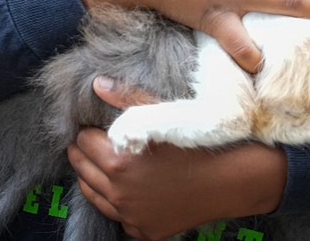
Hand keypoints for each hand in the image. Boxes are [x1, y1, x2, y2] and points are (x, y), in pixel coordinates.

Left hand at [66, 77, 285, 239]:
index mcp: (118, 162)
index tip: (93, 125)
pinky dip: (116, 201)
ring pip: (93, 194)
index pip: (82, 142)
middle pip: (82, 169)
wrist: (228, 180)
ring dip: (95, 176)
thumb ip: (125, 99)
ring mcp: (130, 216)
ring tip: (103, 161)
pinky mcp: (143, 231)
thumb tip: (97, 83)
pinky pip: (117, 215)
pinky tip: (125, 187)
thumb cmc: (195, 142)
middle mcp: (120, 193)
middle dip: (84, 153)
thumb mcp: (161, 113)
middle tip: (93, 141)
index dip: (86, 130)